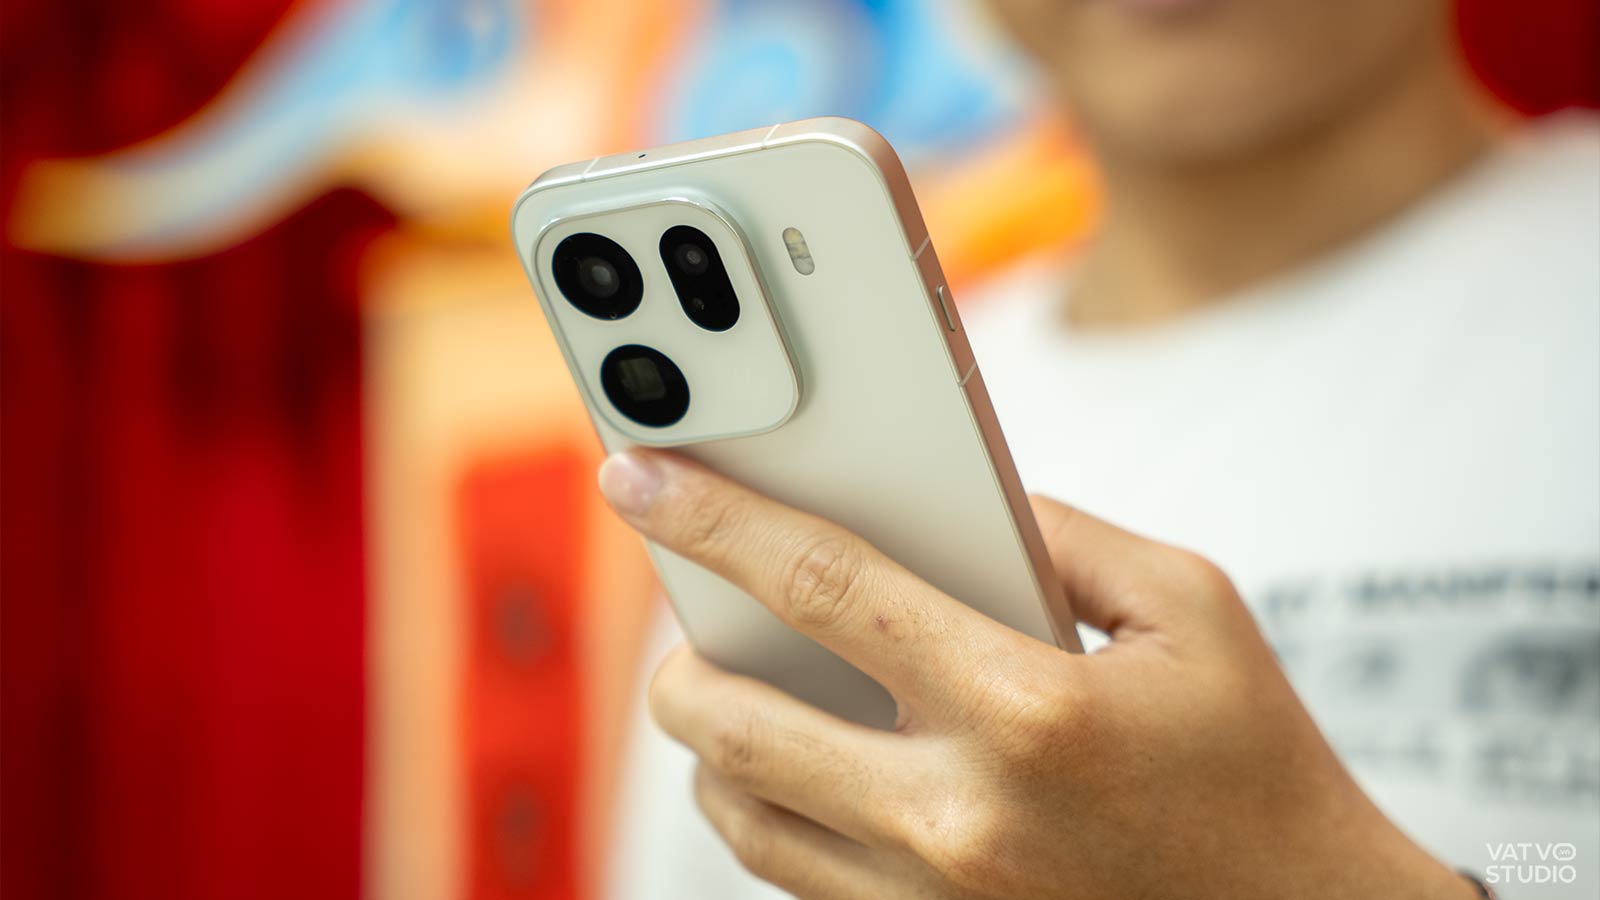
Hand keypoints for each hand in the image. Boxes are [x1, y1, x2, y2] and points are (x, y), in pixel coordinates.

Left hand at [599, 449, 1477, 899]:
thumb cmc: (1255, 757)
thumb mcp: (1190, 605)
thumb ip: (1057, 533)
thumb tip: (949, 505)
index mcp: (1027, 705)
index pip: (823, 587)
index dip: (715, 519)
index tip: (638, 477)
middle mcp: (959, 815)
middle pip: (732, 727)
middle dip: (674, 663)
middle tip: (683, 622)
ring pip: (742, 818)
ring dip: (714, 746)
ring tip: (735, 693)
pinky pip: (795, 876)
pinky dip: (772, 810)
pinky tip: (799, 764)